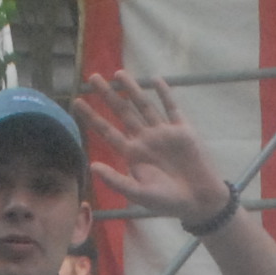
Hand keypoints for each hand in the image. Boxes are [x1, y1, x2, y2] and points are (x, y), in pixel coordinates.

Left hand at [71, 73, 228, 228]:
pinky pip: (171, 108)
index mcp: (132, 153)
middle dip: (108, 95)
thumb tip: (92, 166)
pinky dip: (164, 93)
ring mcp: (163, 133)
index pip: (107, 131)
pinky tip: (155, 79)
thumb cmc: (167, 201)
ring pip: (144, 105)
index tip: (77, 101)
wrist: (199, 201)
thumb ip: (116, 180)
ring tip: (118, 73)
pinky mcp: (182, 130)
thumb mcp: (138, 194)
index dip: (92, 117)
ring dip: (132, 89)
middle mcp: (145, 139)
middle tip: (92, 77)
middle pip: (122, 112)